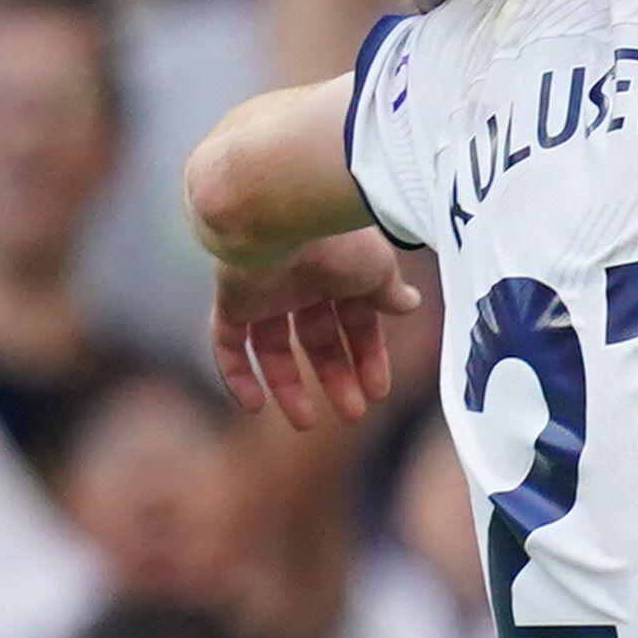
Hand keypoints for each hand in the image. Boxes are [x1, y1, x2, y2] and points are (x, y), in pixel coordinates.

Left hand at [210, 230, 421, 424]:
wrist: (282, 214)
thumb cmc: (338, 238)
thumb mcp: (378, 270)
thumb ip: (389, 292)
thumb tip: (409, 305)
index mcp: (340, 272)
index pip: (355, 323)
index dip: (368, 358)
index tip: (378, 391)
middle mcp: (301, 282)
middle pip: (317, 340)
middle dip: (335, 378)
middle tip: (353, 416)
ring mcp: (264, 292)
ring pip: (273, 348)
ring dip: (289, 386)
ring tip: (306, 423)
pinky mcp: (232, 300)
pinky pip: (229, 344)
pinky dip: (239, 375)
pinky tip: (254, 408)